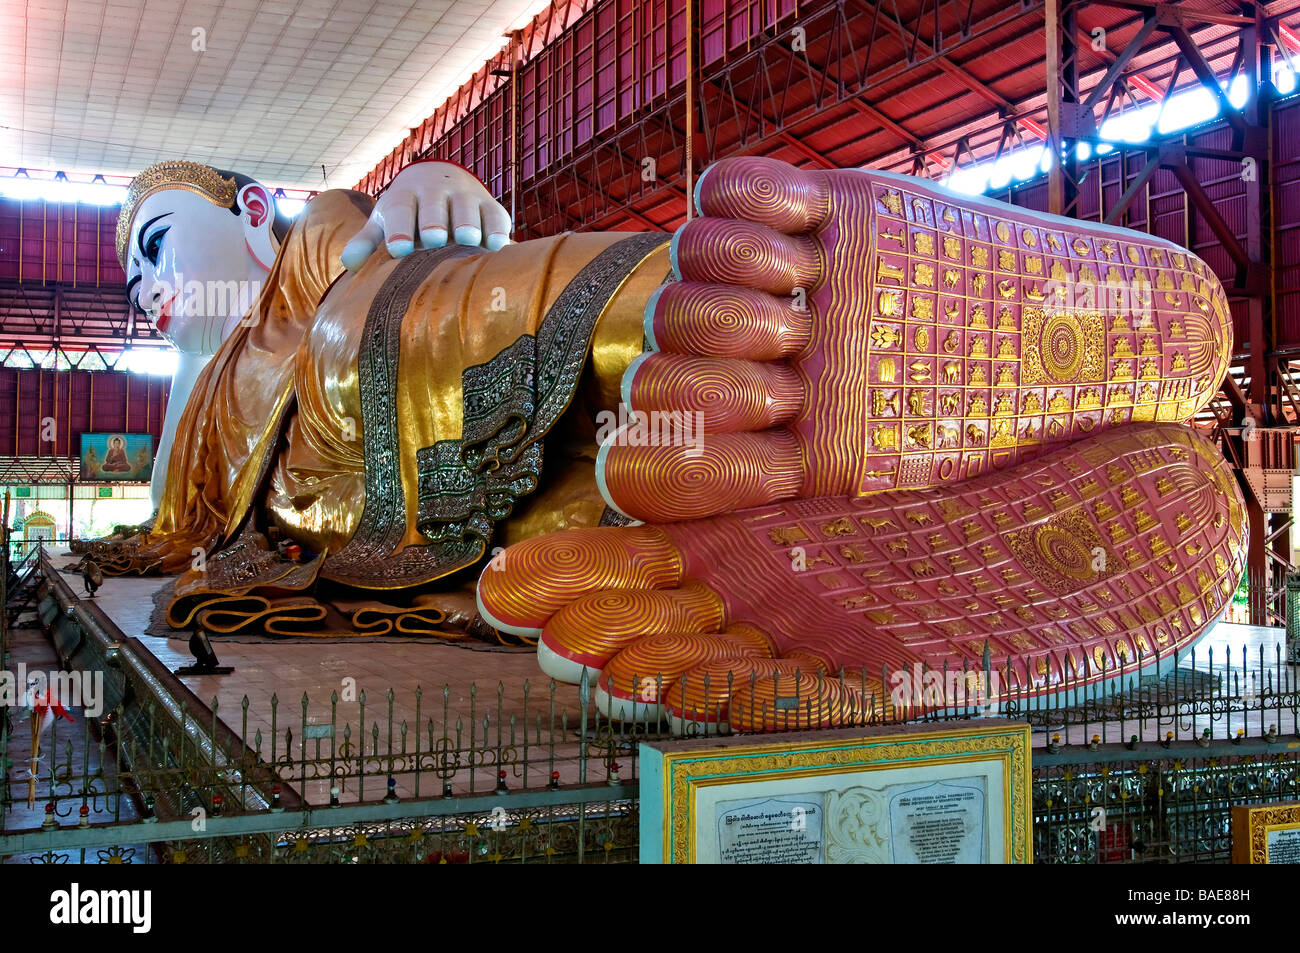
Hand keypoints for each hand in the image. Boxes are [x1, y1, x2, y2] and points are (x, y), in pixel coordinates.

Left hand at [340, 160, 511, 269]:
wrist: (442, 179)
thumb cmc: (409, 212)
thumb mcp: (385, 221)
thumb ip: (367, 242)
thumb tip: (348, 264)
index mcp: (405, 196)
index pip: (400, 209)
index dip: (398, 227)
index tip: (399, 248)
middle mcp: (435, 191)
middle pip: (433, 205)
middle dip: (433, 220)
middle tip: (434, 239)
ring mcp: (465, 196)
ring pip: (467, 207)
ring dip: (468, 222)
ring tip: (468, 240)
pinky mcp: (491, 206)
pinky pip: (496, 216)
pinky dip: (498, 230)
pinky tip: (497, 246)